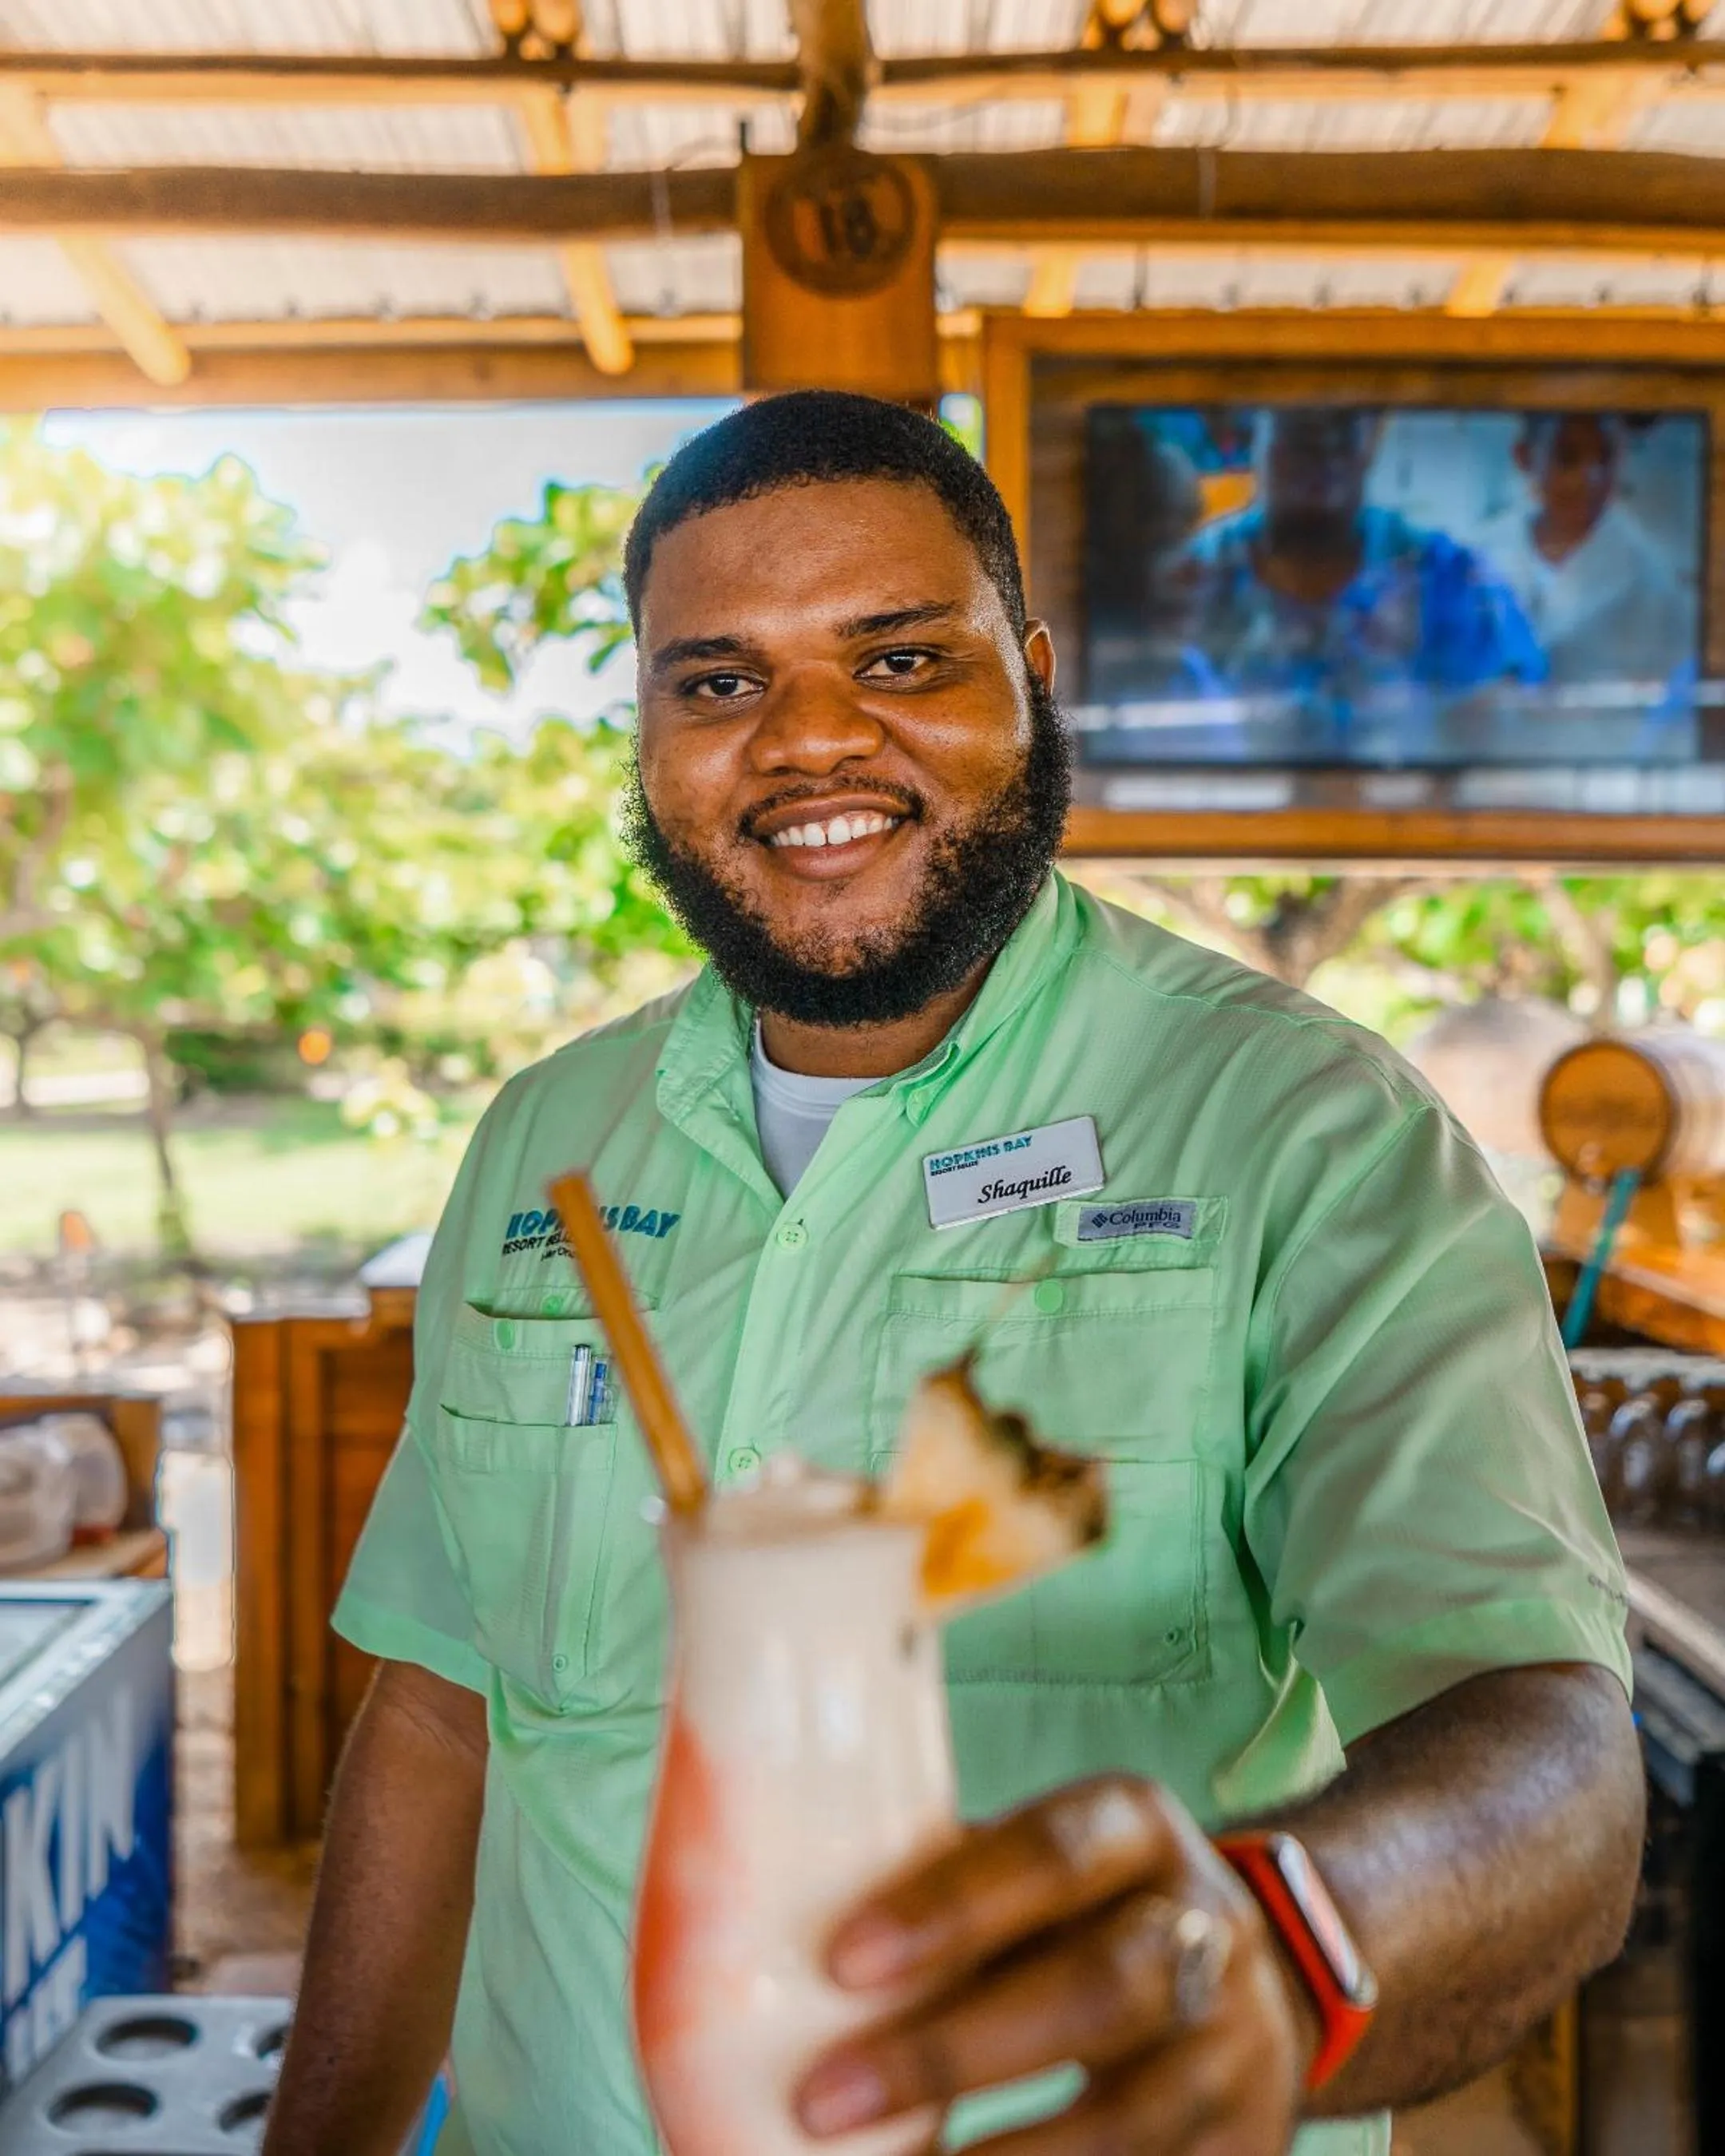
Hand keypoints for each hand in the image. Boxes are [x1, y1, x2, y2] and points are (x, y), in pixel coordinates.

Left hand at [793, 1776, 1316, 2153]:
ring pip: (1126, 2113)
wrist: (1257, 1985)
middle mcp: (1206, 1927)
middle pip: (1096, 1987)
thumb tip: (774, 1920)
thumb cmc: (1087, 1915)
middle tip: (821, 2098)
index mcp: (1136, 1831)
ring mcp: (1237, 2044)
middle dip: (952, 2051)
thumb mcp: (1046, 1872)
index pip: (1052, 1853)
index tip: (841, 1960)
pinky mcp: (1249, 2141)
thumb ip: (951, 1888)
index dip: (952, 1904)